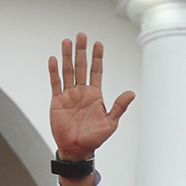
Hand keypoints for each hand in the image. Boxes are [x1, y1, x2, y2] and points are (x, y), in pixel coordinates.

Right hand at [48, 33, 134, 162]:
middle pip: (81, 67)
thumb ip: (119, 106)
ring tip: (67, 42)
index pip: (96, 71)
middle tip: (81, 36)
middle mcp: (82, 92)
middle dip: (81, 51)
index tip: (98, 44)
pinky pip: (55, 83)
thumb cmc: (95, 139)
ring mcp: (69, 95)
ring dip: (67, 56)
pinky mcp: (57, 101)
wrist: (77, 149)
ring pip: (68, 71)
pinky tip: (54, 59)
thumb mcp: (111, 123)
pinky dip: (54, 72)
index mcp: (95, 95)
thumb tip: (131, 93)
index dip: (97, 58)